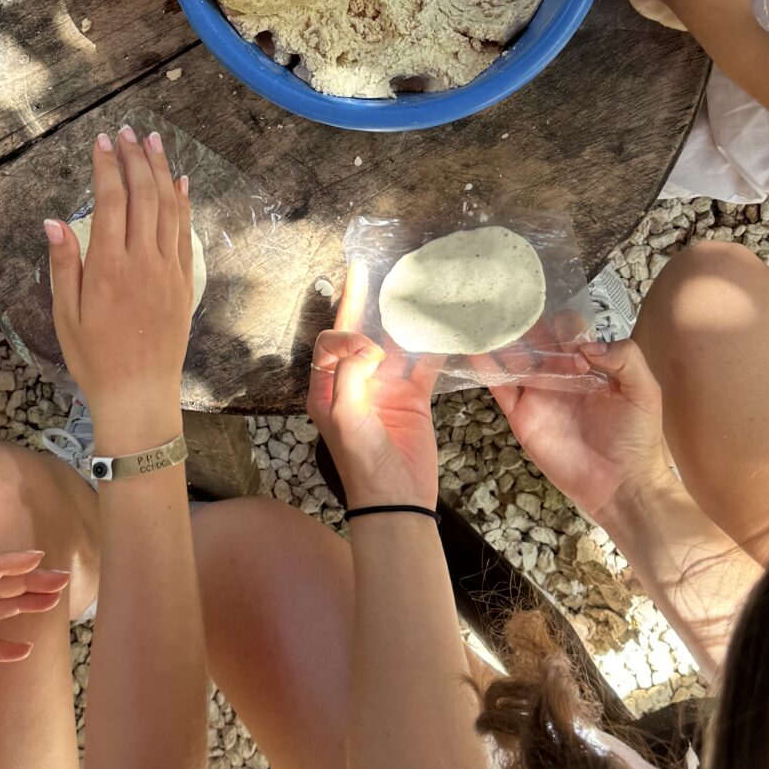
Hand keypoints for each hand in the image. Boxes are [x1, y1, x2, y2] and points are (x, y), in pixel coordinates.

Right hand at [46, 127, 194, 449]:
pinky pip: (186, 233)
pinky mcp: (184, 282)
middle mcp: (143, 261)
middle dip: (135, 158)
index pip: (110, 201)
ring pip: (169, 208)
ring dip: (162, 171)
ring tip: (154, 142)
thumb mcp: (66, 314)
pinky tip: (180, 183)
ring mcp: (169, 270)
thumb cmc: (94, 358)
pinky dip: (183, 203)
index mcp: (109, 267)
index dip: (106, 166)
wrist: (140, 393)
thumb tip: (53, 220)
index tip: (100, 141)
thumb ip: (64, 264)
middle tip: (127, 131)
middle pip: (143, 196)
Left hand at [308, 270, 441, 509]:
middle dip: (361, 303)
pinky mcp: (413, 398)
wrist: (396, 500)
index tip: (366, 344)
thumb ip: (349, 375)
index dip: (345, 331)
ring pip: (392, 344)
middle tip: (367, 269)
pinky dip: (432, 345)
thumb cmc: (362, 462)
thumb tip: (366, 344)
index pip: (330, 342)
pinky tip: (441, 325)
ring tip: (409, 289)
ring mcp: (386, 389)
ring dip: (399, 319)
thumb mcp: (346, 417)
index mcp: (328, 388)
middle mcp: (355, 383)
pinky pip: (423, 364)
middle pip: (357, 334)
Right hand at [491, 335, 673, 525]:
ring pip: (514, 359)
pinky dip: (485, 369)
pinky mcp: (522, 417)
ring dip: (502, 340)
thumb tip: (587, 345)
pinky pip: (500, 388)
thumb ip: (626, 357)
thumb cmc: (638, 438)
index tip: (571, 344)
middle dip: (527, 322)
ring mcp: (539, 395)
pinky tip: (475, 350)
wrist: (622, 485)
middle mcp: (561, 375)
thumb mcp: (645, 390)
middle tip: (515, 308)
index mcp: (590, 364)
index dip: (566, 327)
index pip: (569, 331)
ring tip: (488, 320)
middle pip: (537, 339)